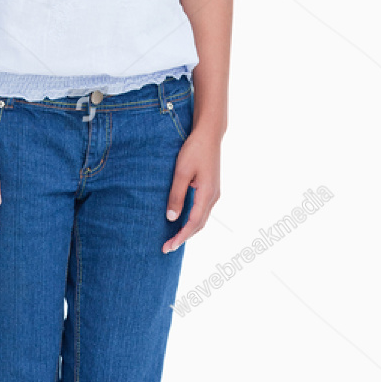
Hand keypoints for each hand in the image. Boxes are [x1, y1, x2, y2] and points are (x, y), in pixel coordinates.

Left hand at [162, 124, 219, 252]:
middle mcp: (213, 196)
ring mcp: (213, 193)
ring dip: (188, 230)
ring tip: (173, 238)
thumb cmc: (194, 150)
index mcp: (207, 194)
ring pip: (201, 218)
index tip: (169, 246)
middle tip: (167, 247)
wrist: (209, 134)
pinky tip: (181, 221)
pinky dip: (192, 220)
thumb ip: (176, 195)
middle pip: (199, 224)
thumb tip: (171, 218)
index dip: (181, 237)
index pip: (194, 223)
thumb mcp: (181, 172)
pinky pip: (201, 210)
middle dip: (183, 237)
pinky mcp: (210, 188)